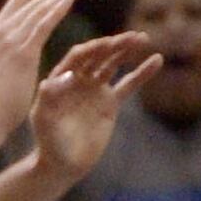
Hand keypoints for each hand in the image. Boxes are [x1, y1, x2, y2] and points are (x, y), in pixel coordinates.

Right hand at [0, 0, 89, 146]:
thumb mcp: (6, 65)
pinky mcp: (22, 51)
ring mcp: (10, 39)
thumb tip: (28, 44)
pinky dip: (56, 9)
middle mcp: (0, 30)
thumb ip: (16, 49)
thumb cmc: (0, 97)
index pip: (18, 1)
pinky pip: (42, 24)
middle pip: (31, 0)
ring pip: (39, 8)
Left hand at [27, 33, 159, 178]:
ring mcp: (95, 90)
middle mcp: (78, 80)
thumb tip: (62, 76)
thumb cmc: (49, 142)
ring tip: (144, 38)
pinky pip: (128, 84)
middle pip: (98, 56)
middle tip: (133, 36)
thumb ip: (49, 97)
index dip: (93, 49)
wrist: (65, 163)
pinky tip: (157, 60)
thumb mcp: (44, 120)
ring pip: (113, 65)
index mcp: (60, 79)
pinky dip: (142, 73)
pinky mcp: (110, 103)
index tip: (108, 44)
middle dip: (115, 45)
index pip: (78, 57)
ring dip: (127, 51)